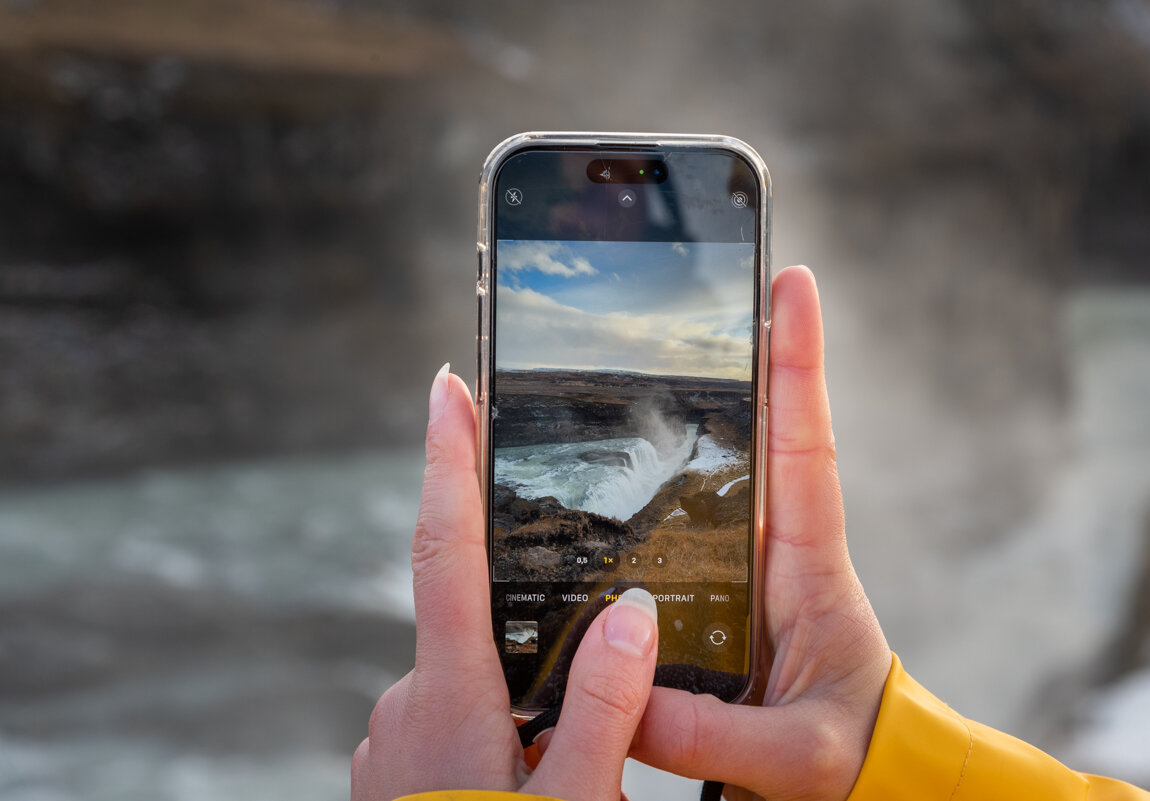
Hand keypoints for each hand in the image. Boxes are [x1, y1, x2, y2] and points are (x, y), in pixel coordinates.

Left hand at [352, 365, 659, 800]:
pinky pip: (451, 721)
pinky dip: (491, 733)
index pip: (447, 554)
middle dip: (525, 634)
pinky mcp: (399, 772)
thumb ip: (604, 709)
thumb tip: (630, 613)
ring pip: (470, 683)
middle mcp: (408, 706)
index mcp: (452, 700)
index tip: (446, 387)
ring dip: (516, 705)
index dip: (447, 463)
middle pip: (475, 623)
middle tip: (571, 712)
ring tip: (558, 772)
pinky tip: (524, 784)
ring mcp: (396, 741)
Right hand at [630, 266, 892, 800]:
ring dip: (672, 414)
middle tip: (694, 284)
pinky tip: (589, 478)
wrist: (852, 780)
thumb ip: (723, 733)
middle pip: (748, 432)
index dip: (797, 362)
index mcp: (811, 565)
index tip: (792, 283)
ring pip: (700, 474)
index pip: (806, 444)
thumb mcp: (797, 755)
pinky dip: (635, 500)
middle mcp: (772, 549)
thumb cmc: (848, 755)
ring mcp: (737, 567)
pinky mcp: (706, 598)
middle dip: (727, 355)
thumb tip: (628, 699)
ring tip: (619, 353)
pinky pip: (665, 534)